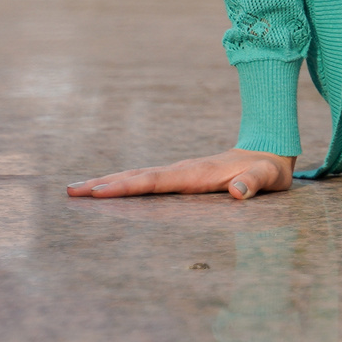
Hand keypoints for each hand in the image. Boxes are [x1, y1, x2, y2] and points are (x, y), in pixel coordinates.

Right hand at [66, 148, 294, 200]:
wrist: (270, 149)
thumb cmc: (269, 169)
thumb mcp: (268, 178)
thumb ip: (254, 184)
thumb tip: (238, 193)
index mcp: (196, 173)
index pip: (155, 181)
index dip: (127, 187)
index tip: (98, 191)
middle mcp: (182, 169)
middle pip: (136, 176)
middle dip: (104, 183)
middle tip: (70, 190)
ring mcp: (180, 171)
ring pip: (137, 176)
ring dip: (108, 182)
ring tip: (77, 188)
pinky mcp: (180, 176)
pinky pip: (146, 181)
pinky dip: (123, 184)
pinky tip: (109, 190)